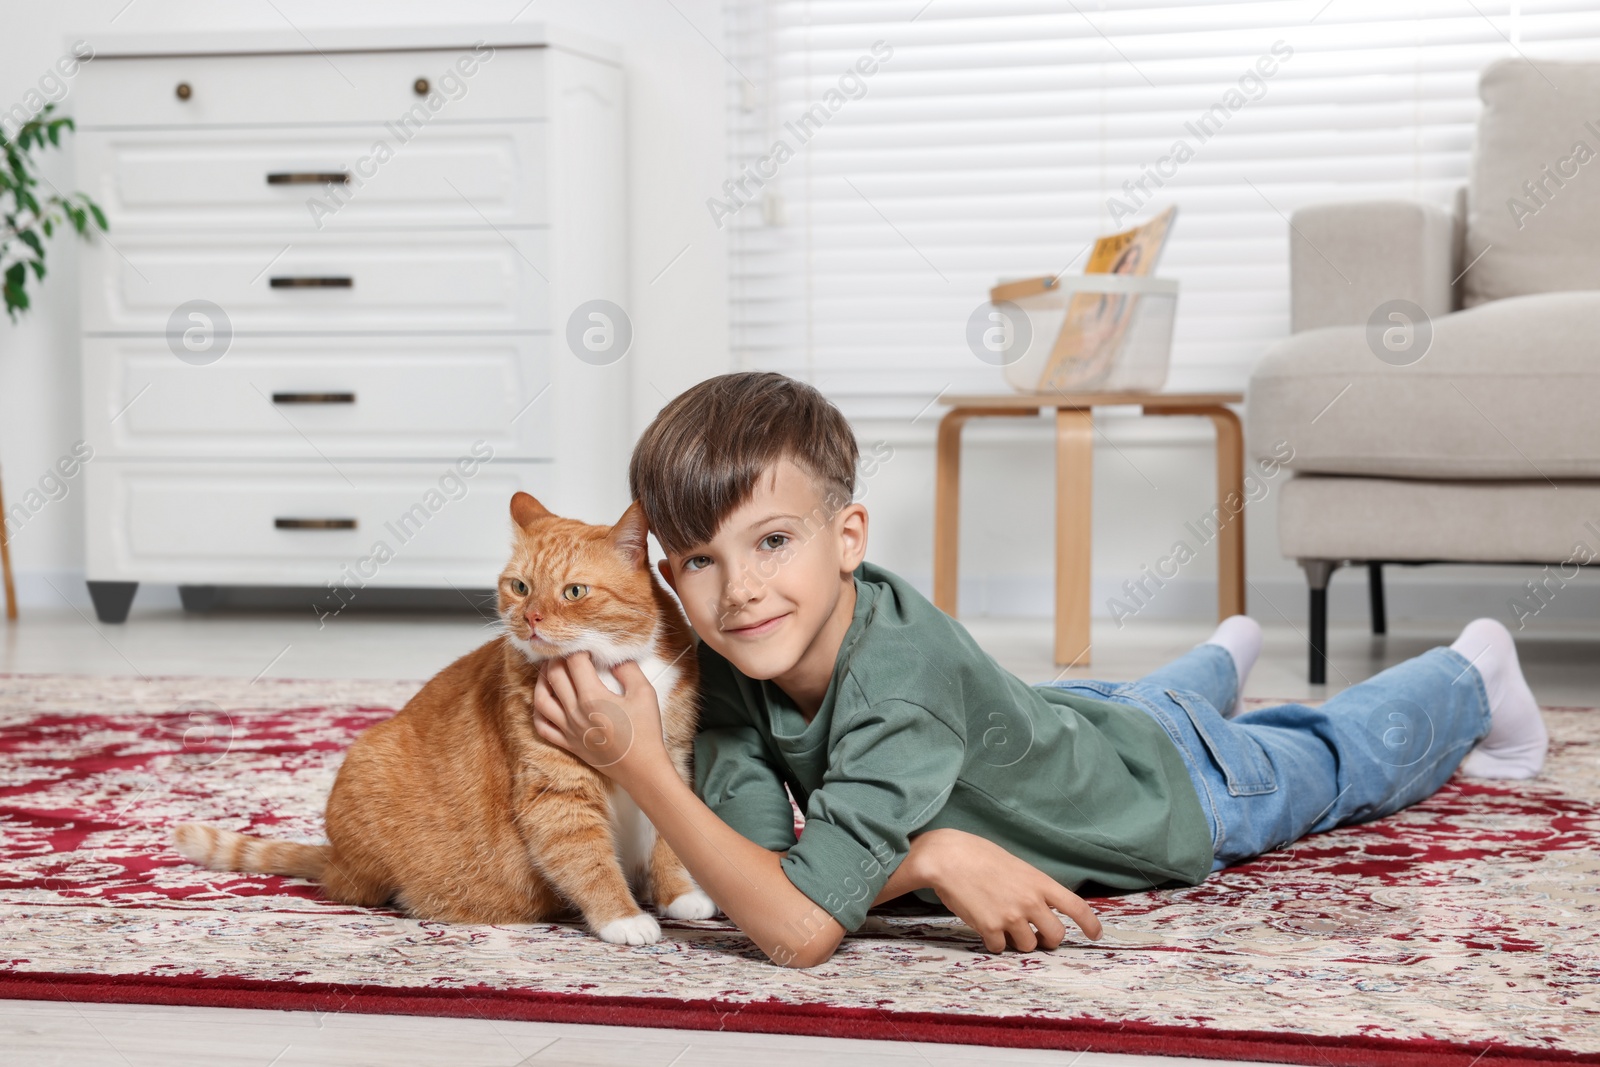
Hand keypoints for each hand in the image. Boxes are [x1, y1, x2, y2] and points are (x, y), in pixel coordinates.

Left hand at [531, 651, 666, 784]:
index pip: (574, 662)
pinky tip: (544, 701)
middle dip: (557, 658)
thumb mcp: (644, 693)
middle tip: (565, 651)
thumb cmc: (645, 731)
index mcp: (592, 697)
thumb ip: (628, 670)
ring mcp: (568, 729)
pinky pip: (542, 726)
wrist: (642, 769)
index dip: (578, 648)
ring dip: (542, 680)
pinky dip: (537, 711)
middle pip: (555, 675)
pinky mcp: (568, 743)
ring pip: (541, 699)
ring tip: (549, 670)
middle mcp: (575, 712)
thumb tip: (615, 658)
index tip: (586, 645)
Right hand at [911, 827, 1101, 952]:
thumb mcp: (1015, 866)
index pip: (1076, 907)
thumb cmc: (977, 855)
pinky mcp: (990, 928)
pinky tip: (984, 926)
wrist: (947, 856)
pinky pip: (1000, 948)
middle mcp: (1030, 901)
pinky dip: (994, 942)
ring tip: (1002, 925)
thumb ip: (1031, 887)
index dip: (1090, 924)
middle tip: (1037, 936)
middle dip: (1048, 940)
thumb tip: (1039, 909)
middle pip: (1056, 936)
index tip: (1096, 935)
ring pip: (1028, 946)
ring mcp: (1011, 916)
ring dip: (1018, 941)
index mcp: (1039, 882)